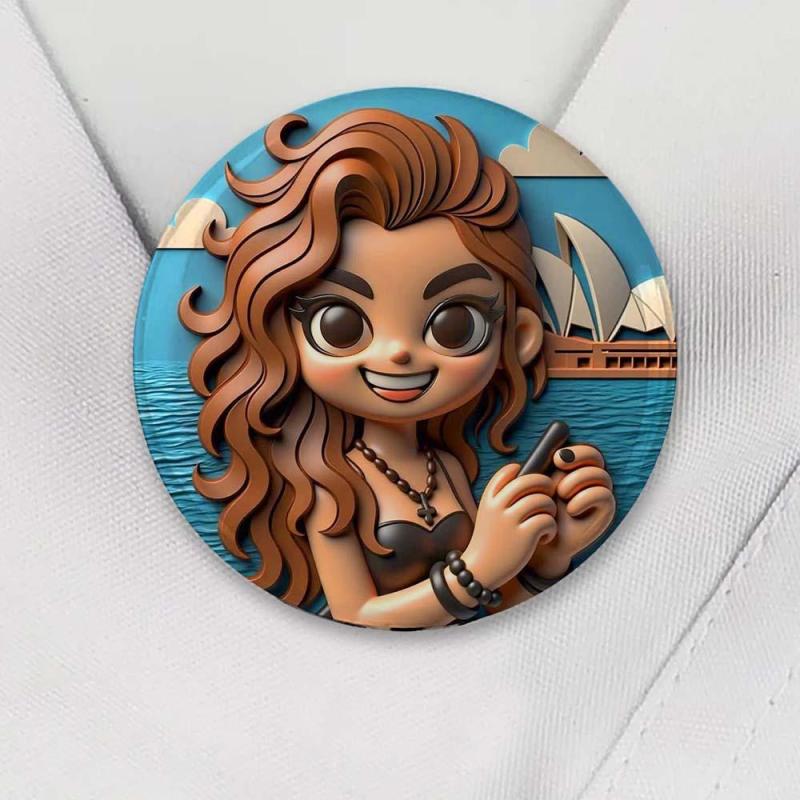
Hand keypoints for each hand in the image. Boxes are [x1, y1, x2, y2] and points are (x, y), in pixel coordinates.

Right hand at [464, 463, 557, 589]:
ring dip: (550, 508)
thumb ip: (503, 498)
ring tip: (546, 519)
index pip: (508, 471)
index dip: (524, 472)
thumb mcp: (488, 515)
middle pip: (530, 480)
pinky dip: (551, 527)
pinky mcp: (523, 537)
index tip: (531, 484)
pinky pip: (547, 520)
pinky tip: (544, 536)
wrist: (479, 570)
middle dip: (545, 485)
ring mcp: (510, 521)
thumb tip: (530, 481)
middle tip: (549, 495)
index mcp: (490, 498)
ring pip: (542, 500)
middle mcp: (498, 506)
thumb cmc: (490, 541)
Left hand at [529, 444, 614, 579]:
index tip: (554, 458)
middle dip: (578, 455)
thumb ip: (543, 467)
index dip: (573, 450)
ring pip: (600, 474)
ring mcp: (599, 494)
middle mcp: (590, 480)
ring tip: (561, 494)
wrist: (542, 540)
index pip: (583, 450)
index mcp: (574, 470)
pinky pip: (604, 494)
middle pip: (596, 456)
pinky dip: (585, 499)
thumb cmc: (538, 511)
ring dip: (577, 480)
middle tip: (559, 464)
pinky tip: (571, 509)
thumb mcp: (538, 486)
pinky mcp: (606, 511)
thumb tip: (549, 449)